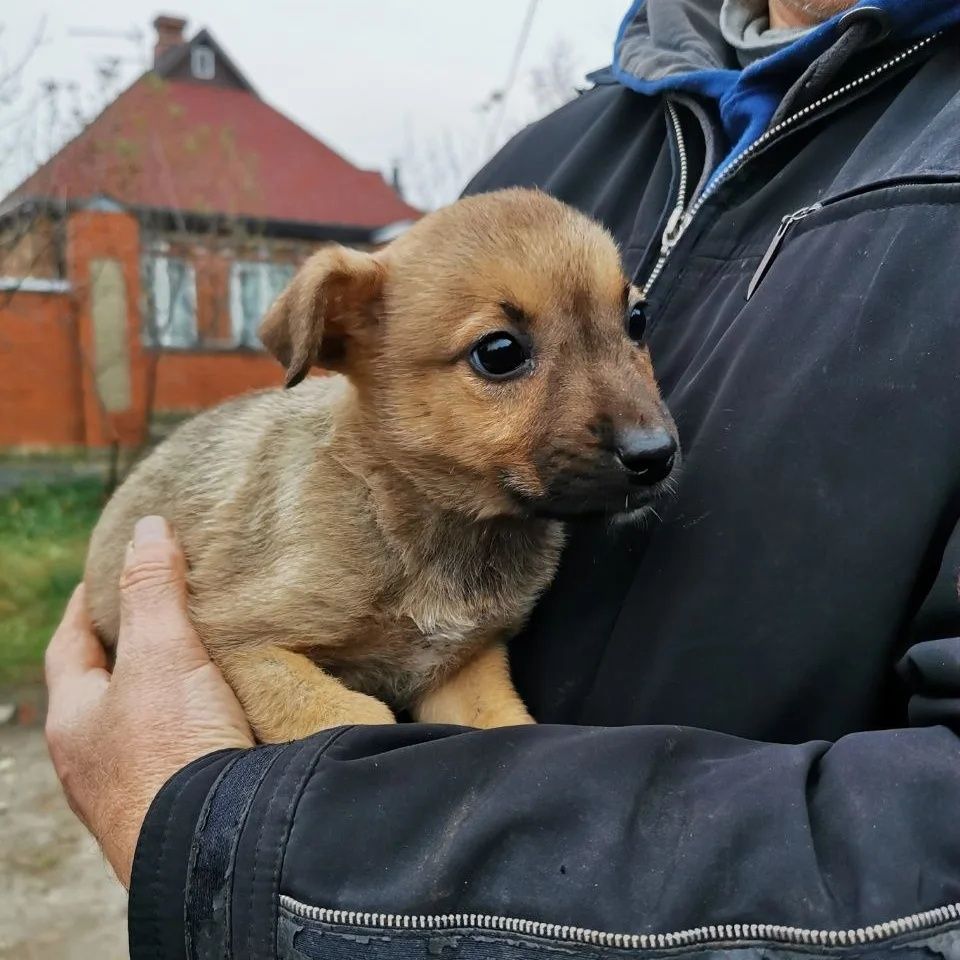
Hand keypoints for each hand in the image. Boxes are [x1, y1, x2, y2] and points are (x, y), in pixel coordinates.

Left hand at [44, 516, 253, 887]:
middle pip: (102, 687)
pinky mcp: (177, 804)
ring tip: (195, 656)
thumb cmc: (173, 749)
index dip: (85, 608)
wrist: (214, 845)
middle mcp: (95, 758)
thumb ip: (153, 590)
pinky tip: (223, 712)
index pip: (68, 647)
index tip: (102, 577)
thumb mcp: (161, 653)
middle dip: (125, 648)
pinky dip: (195, 722)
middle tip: (154, 611)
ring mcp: (133, 787)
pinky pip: (178, 749)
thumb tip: (147, 528)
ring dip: (162, 689)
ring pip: (141, 722)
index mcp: (75, 720)